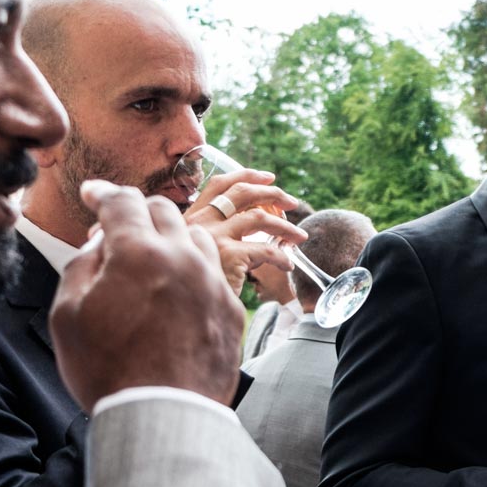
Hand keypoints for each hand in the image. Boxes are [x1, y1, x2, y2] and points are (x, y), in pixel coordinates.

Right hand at [52, 180, 243, 410]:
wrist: (164, 416)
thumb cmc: (108, 370)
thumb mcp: (67, 315)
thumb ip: (81, 266)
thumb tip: (100, 244)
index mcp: (139, 252)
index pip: (122, 201)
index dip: (103, 193)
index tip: (93, 193)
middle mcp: (183, 258)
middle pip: (162, 211)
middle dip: (137, 212)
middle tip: (117, 229)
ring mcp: (213, 282)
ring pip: (195, 237)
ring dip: (170, 237)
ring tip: (151, 257)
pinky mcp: (232, 309)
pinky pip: (213, 273)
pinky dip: (192, 270)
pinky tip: (178, 288)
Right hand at [182, 168, 306, 291]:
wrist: (187, 311)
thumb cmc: (198, 283)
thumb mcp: (203, 250)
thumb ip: (222, 233)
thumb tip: (262, 220)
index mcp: (190, 216)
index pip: (219, 184)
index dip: (246, 176)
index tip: (269, 177)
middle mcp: (198, 222)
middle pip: (241, 193)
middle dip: (272, 193)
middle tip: (292, 201)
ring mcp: (212, 237)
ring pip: (259, 218)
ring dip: (285, 225)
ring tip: (299, 236)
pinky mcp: (228, 256)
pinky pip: (266, 249)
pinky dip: (282, 256)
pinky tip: (288, 265)